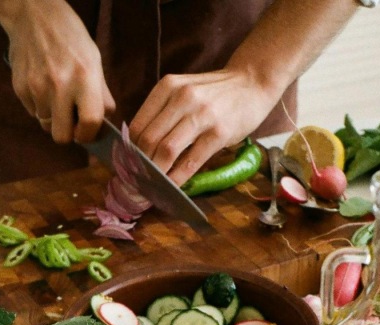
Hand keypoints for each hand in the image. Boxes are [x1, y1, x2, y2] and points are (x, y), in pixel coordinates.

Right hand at [3, 0, 114, 142]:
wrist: (33, 15)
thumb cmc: (70, 38)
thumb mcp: (94, 60)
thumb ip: (101, 94)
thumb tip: (103, 125)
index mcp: (85, 77)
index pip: (90, 123)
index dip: (89, 135)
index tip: (88, 132)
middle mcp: (60, 85)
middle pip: (61, 136)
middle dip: (68, 133)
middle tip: (71, 121)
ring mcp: (36, 87)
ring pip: (45, 125)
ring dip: (53, 117)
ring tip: (57, 96)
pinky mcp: (20, 88)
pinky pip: (32, 112)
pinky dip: (40, 106)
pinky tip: (43, 86)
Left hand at [128, 69, 278, 185]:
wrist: (253, 82)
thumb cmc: (215, 92)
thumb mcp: (184, 90)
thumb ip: (163, 112)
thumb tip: (138, 147)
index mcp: (167, 87)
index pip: (137, 125)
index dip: (128, 151)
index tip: (127, 167)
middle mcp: (182, 98)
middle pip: (148, 140)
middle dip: (139, 166)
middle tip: (136, 181)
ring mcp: (202, 115)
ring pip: (166, 150)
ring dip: (156, 174)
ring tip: (151, 186)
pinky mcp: (219, 133)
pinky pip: (191, 161)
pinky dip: (178, 178)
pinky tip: (172, 187)